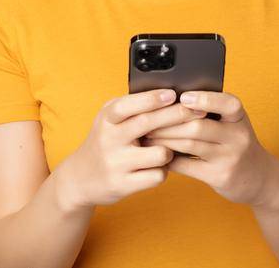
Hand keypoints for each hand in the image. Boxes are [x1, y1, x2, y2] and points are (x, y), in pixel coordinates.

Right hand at [52, 88, 208, 210]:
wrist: (80, 178)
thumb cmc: (105, 142)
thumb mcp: (109, 120)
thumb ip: (132, 108)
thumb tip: (170, 94)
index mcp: (106, 119)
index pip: (128, 105)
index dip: (151, 99)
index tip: (173, 93)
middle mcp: (109, 139)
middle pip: (147, 124)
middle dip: (176, 115)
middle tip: (198, 111)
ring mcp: (116, 163)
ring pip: (160, 153)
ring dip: (170, 151)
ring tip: (165, 150)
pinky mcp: (123, 184)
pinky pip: (158, 176)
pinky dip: (162, 171)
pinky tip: (156, 168)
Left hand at [138, 90, 278, 207]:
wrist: (260, 178)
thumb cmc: (235, 143)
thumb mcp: (232, 124)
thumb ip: (210, 111)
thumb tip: (169, 98)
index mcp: (239, 118)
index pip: (228, 104)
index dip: (205, 99)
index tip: (182, 97)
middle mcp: (238, 137)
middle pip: (198, 126)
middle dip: (168, 122)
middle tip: (146, 119)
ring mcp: (230, 158)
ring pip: (189, 144)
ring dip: (164, 139)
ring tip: (147, 134)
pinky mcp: (219, 176)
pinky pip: (187, 166)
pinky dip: (168, 158)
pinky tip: (157, 153)